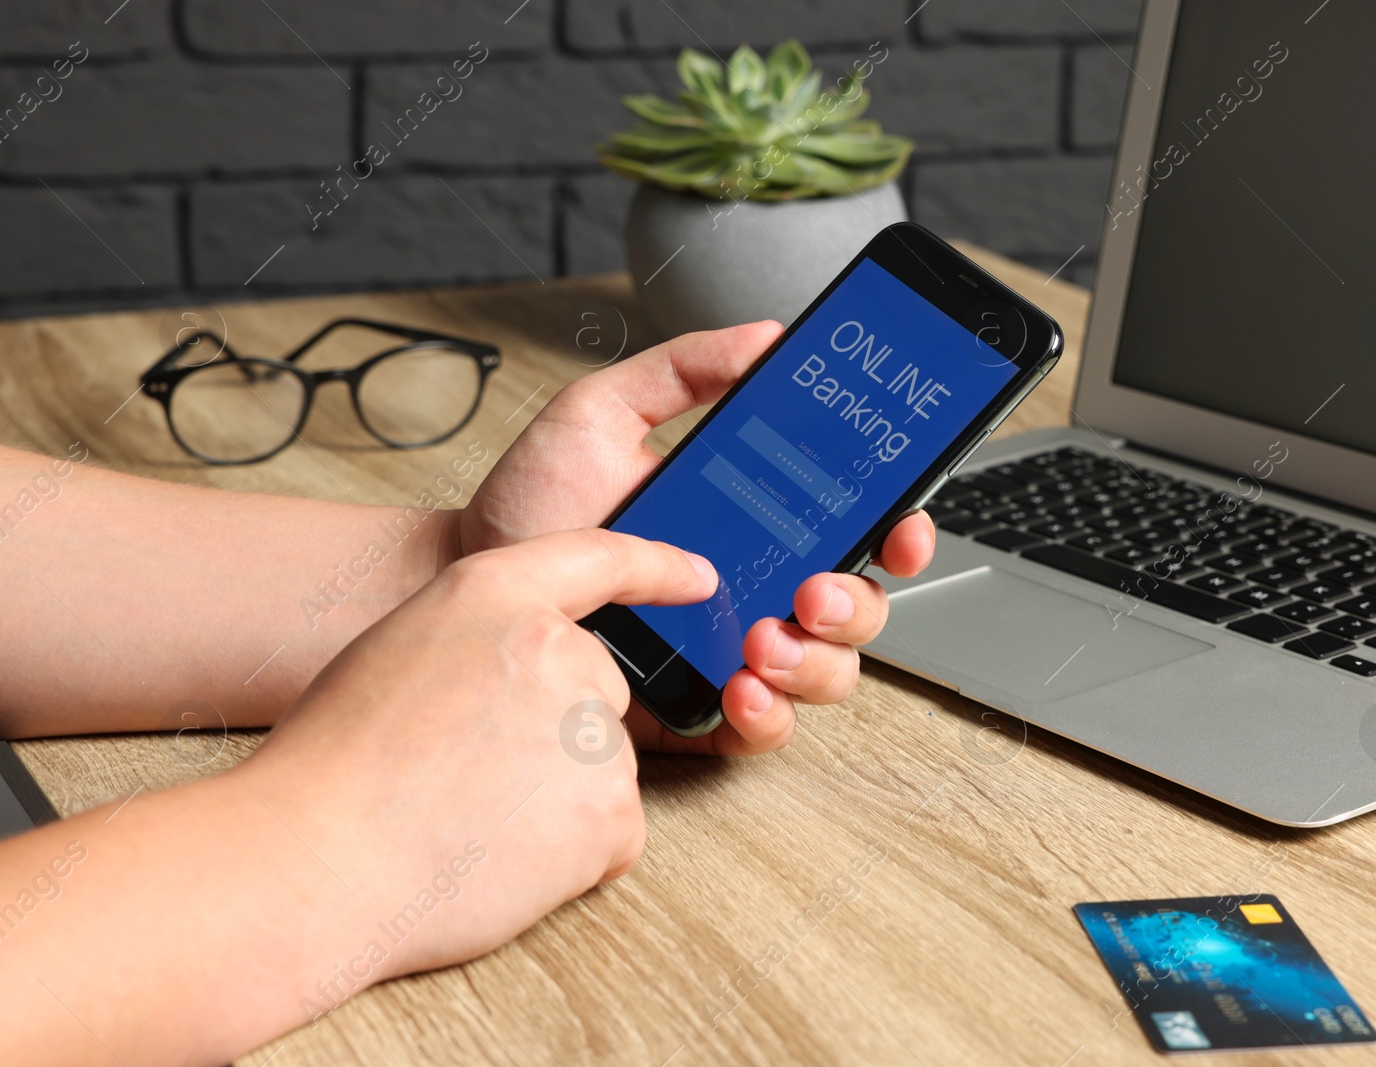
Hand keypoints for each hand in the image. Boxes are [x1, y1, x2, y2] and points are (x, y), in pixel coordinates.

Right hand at [236, 529, 717, 979]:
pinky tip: (497, 857)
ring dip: (555, 800)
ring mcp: (594, 732)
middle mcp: (560, 649)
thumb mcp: (400, 648)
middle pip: (598, 692)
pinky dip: (567, 856)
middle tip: (467, 773)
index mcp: (495, 593)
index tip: (698, 577)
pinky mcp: (611, 813)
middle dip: (554, 735)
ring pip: (600, 770)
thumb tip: (527, 674)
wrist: (311, 860)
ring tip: (467, 818)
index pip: (600, 557)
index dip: (656, 566)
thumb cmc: (333, 764)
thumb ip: (479, 640)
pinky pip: (609, 834)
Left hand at [460, 322, 936, 755]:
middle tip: (812, 588)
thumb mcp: (602, 412)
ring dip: (818, 660)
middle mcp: (756, 584)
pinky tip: (743, 687)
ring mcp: (733, 648)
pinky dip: (770, 714)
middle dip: (856, 601)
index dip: (898, 524)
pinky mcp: (700, 707)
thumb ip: (683, 370)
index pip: (853, 522)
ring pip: (829, 670)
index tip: (900, 522)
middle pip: (858, 603)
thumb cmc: (534, 505)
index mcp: (756, 516)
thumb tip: (763, 337)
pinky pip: (767, 727)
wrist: (475, 579)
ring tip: (767, 640)